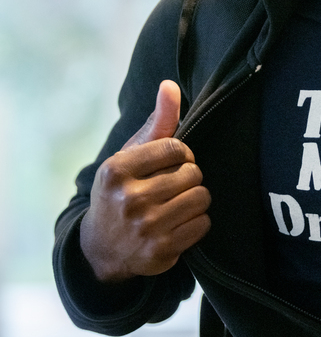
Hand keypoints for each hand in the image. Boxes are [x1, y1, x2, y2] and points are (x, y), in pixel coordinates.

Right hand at [80, 80, 210, 281]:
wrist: (102, 247)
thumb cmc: (122, 190)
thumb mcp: (130, 155)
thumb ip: (157, 122)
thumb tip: (171, 86)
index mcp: (117, 170)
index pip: (177, 148)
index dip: (182, 155)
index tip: (171, 164)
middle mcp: (128, 198)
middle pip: (193, 174)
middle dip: (190, 178)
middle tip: (174, 186)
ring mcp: (144, 227)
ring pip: (202, 198)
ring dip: (196, 199)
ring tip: (178, 203)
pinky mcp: (160, 251)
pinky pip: (203, 225)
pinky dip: (197, 223)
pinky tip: (178, 223)